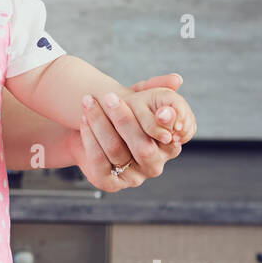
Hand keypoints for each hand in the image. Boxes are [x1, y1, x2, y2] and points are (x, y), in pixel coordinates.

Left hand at [69, 74, 194, 190]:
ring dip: (100, 123)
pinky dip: (90, 137)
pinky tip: (84, 119)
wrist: (88, 132)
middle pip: (143, 147)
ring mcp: (133, 178)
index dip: (158, 119)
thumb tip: (177, 79)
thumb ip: (157, 87)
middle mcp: (154, 166)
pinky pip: (99, 160)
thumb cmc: (120, 113)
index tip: (140, 100)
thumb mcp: (138, 96)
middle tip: (110, 97)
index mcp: (169, 146)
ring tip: (89, 102)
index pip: (166, 135)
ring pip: (116, 150)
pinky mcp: (110, 183)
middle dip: (124, 119)